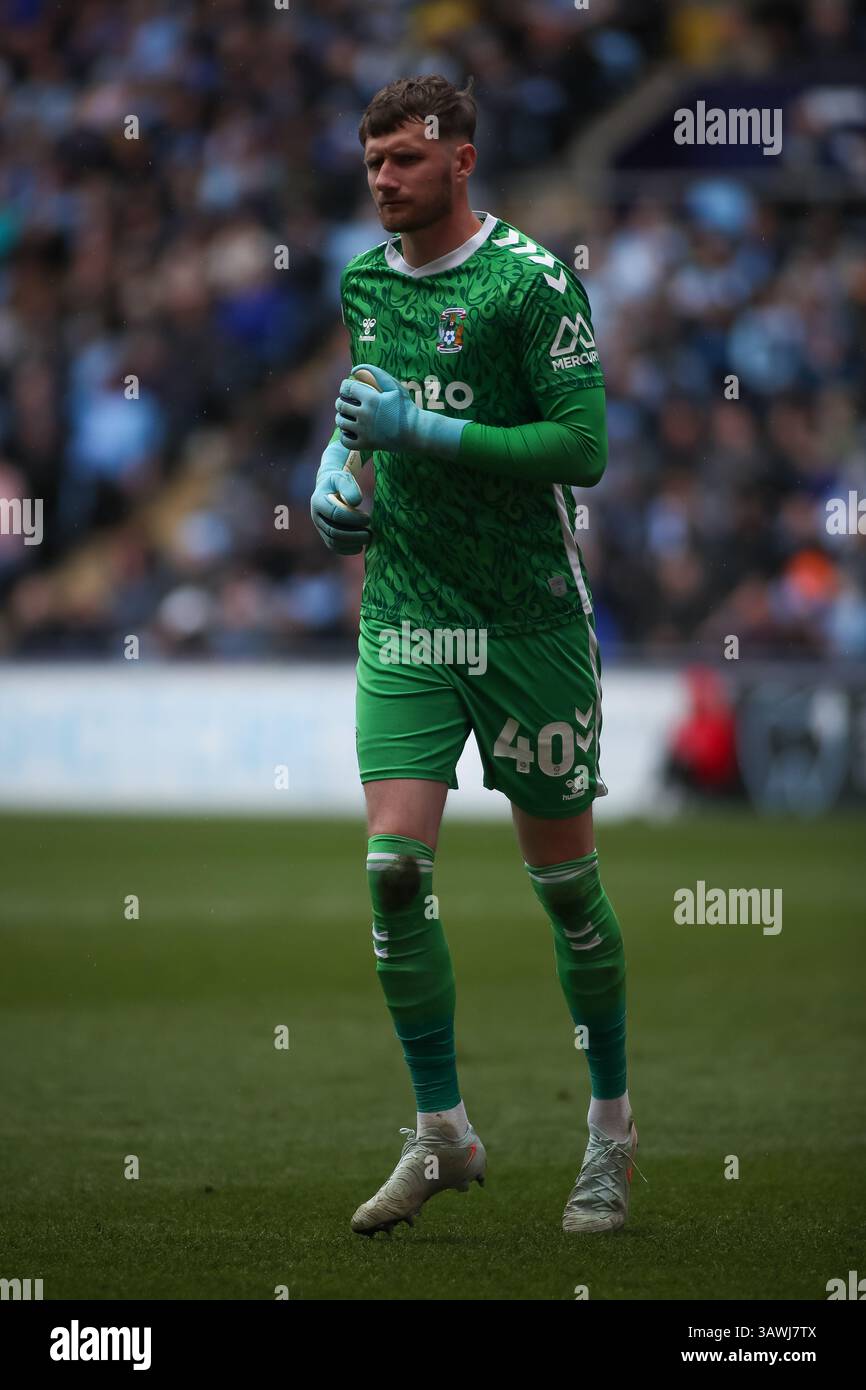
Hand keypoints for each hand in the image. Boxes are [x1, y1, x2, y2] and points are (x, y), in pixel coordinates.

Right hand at [310, 438, 371, 554]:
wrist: (331, 488)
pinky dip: (347, 550)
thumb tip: (355, 502)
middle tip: (370, 533)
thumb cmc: (339, 482)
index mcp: (318, 501)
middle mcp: (316, 517)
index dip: (353, 518)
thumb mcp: (343, 478)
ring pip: (333, 541)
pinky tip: (360, 547)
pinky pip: (334, 547)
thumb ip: (348, 487)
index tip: (368, 518)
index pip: (335, 514)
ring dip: (352, 543)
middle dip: (353, 534)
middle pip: (333, 531)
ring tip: (367, 538)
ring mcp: (320, 527)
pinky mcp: (325, 535)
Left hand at [335, 364, 414, 452]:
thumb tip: (354, 369)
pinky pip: (345, 440)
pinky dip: (344, 435)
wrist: (415, 432)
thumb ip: (375, 372)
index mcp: (371, 399)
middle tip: (347, 402)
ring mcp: (365, 431)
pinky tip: (351, 431)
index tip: (348, 388)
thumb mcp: (394, 386)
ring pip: (340, 422)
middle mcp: (365, 415)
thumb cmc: (405, 407)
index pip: (347, 388)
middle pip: (340, 405)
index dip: (345, 386)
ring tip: (348, 416)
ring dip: (341, 417)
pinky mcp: (366, 444)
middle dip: (341, 401)